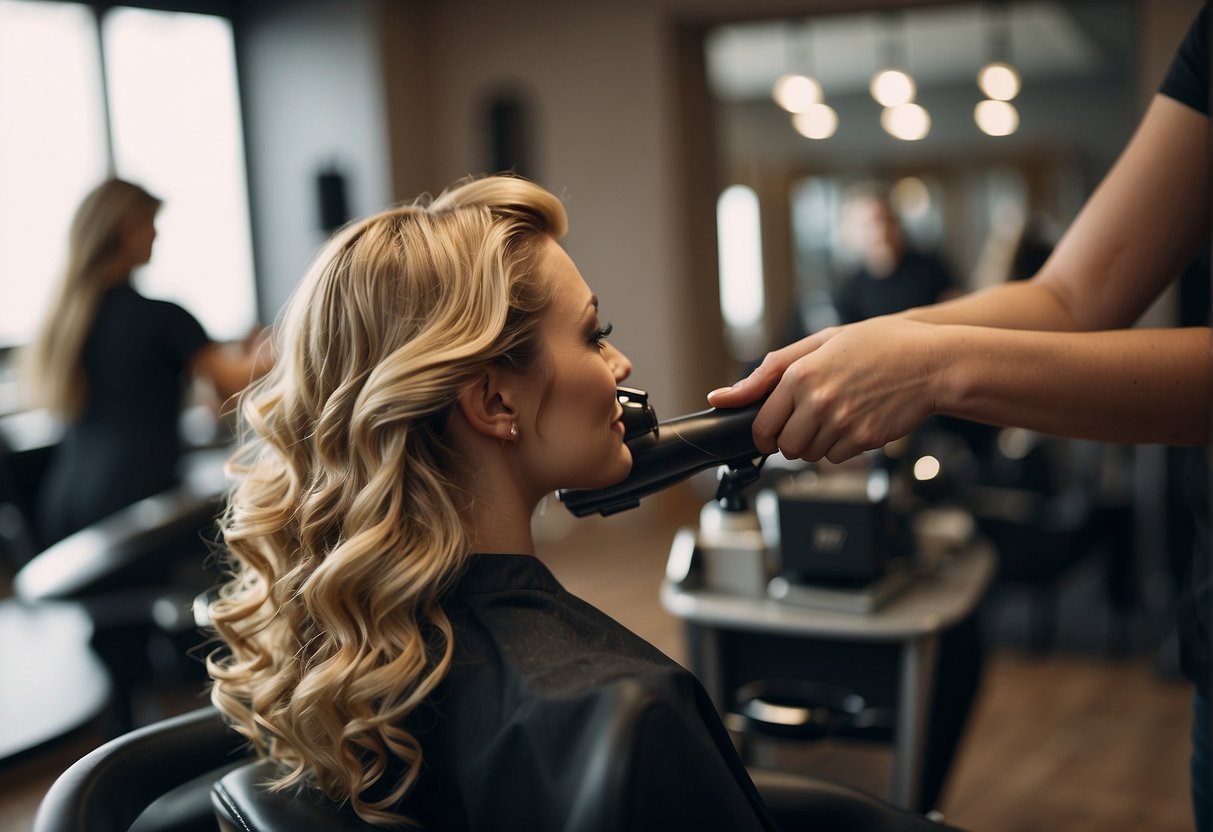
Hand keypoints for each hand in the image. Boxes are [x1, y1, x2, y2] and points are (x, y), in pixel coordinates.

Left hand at [708, 317, 943, 462]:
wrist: (933, 362)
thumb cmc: (879, 345)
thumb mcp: (821, 342)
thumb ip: (769, 370)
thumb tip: (722, 396)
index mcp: (801, 374)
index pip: (762, 424)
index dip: (764, 433)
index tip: (771, 432)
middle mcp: (817, 400)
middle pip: (784, 446)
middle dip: (791, 439)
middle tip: (810, 421)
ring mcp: (841, 422)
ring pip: (809, 455)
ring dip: (817, 443)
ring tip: (838, 415)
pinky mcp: (864, 439)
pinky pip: (837, 458)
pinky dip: (842, 447)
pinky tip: (856, 422)